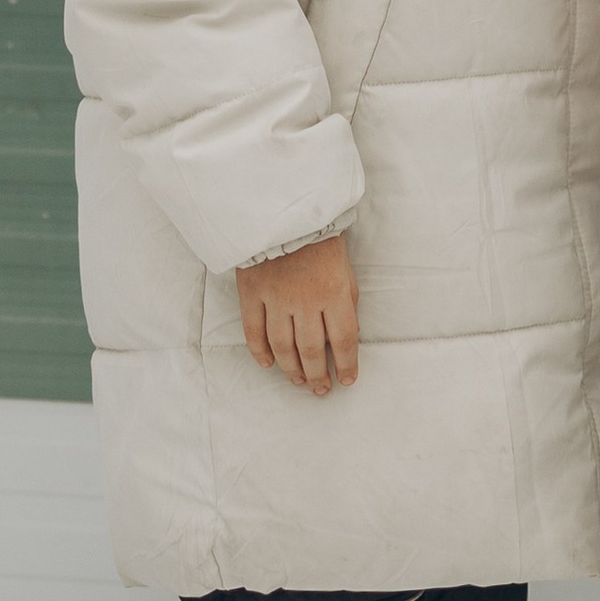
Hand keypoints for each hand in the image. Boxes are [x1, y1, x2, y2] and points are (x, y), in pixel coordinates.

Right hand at [238, 233, 359, 392]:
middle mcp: (306, 300)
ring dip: (291, 369)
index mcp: (334, 292)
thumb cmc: (320, 239)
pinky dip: (260, 351)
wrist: (285, 210)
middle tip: (320, 389)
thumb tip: (346, 335)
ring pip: (283, 346)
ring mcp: (276, 298)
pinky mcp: (252, 293)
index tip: (347, 380)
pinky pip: (254, 331)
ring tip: (298, 381)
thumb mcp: (345, 268)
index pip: (344, 339)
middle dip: (318, 375)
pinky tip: (268, 364)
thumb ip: (346, 300)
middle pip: (312, 350)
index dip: (347, 364)